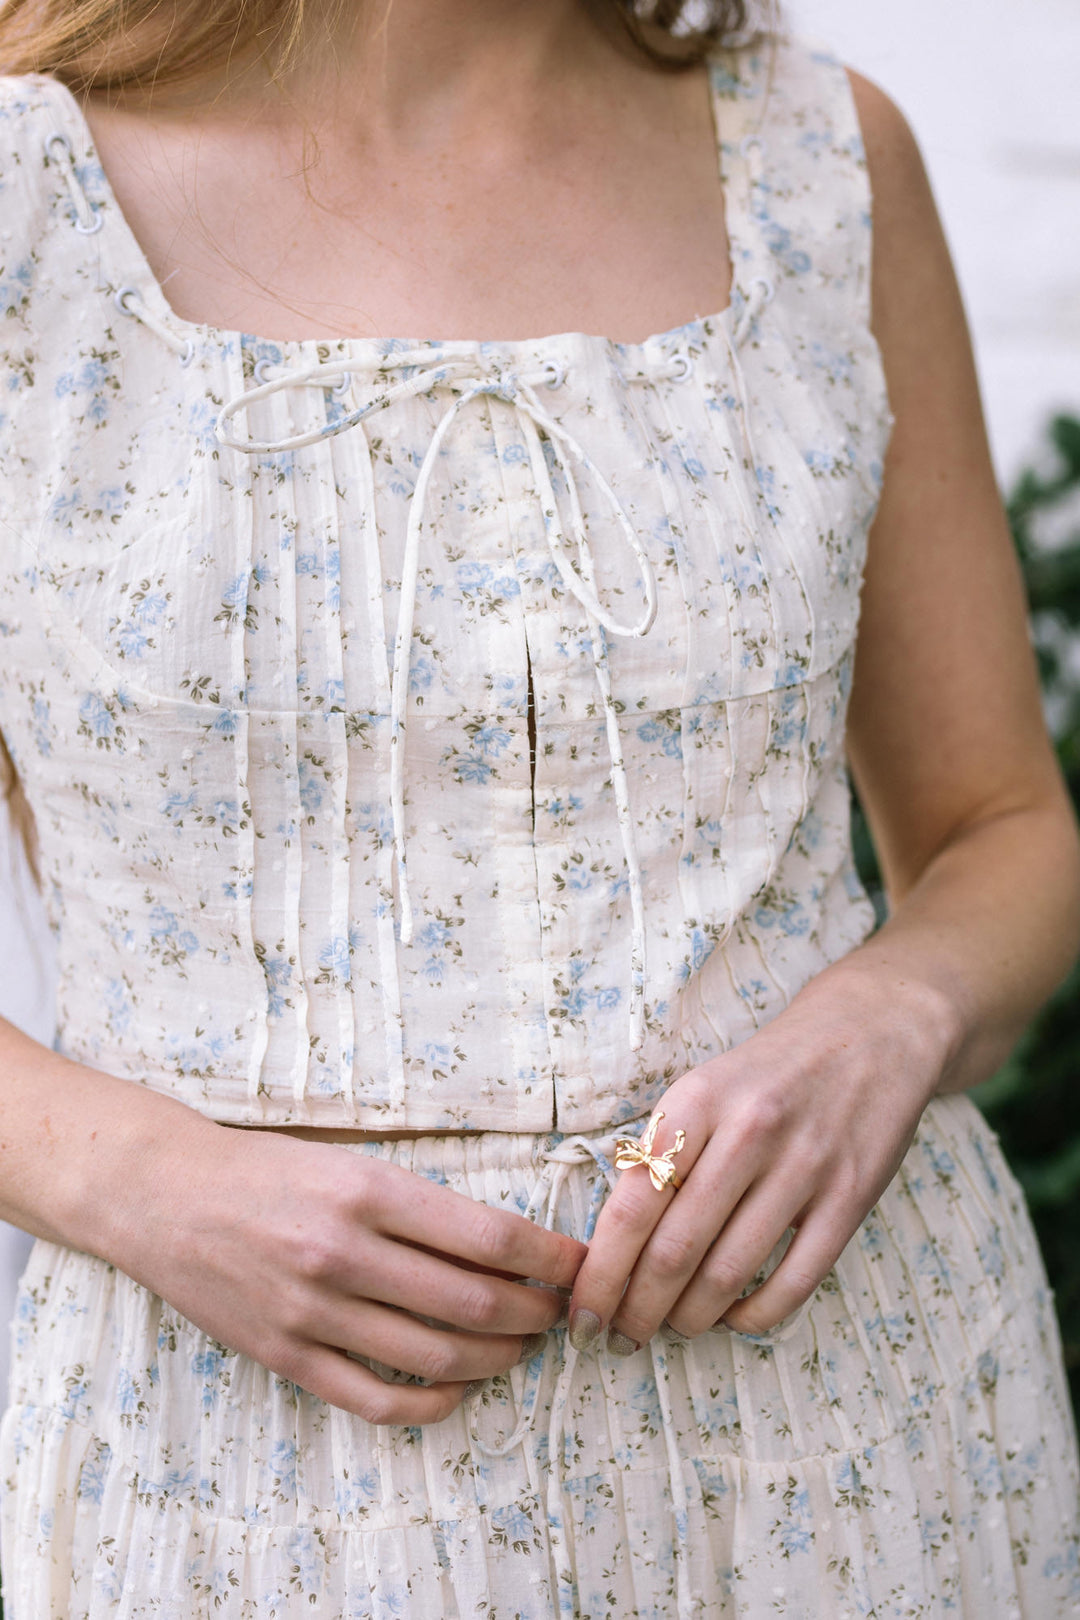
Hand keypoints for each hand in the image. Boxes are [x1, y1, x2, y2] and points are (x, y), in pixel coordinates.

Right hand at [115, 1122, 585, 1425]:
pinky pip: (376, 1398)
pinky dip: (433, 1402)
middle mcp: (343, 1253)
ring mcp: (312, 1312)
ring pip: (436, 1356)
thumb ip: (419, 1201)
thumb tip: (505, 1242)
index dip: (548, 1257)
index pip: (487, 1235)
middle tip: (558, 1309)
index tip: (576, 1263)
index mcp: (368, 1191)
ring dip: (497, 1356)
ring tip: (522, 1345)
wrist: (166, 1195)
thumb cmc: (268, 1168)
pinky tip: (460, 1387)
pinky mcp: (286, 1355)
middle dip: (535, 1311)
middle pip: (473, 1301)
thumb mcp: (351, 1160)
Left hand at [566, 966, 953, 1351]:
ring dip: (690, 1319)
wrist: (870, 1032)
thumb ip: (660, 1152)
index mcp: (696, 1102)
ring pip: (728, 1275)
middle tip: (621, 1337)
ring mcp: (805, 1167)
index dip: (600, 1277)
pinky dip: (755, 1316)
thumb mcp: (702, 1087)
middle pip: (674, 1253)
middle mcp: (748, 1132)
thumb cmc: (767, 1074)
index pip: (631, 1209)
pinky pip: (794, 1282)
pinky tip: (734, 1317)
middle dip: (637, 1311)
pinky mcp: (851, 1197)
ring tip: (672, 1328)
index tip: (583, 1317)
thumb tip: (609, 1243)